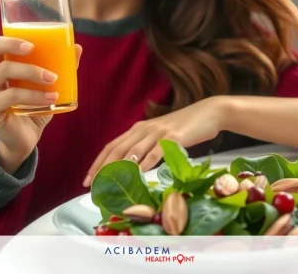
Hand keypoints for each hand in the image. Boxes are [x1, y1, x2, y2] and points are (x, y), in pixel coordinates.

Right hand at [0, 36, 81, 172]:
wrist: (25, 139)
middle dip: (17, 49)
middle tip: (38, 52)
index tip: (33, 44)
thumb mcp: (47, 86)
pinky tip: (51, 99)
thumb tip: (77, 48)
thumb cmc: (34, 108)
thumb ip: (60, 67)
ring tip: (54, 81)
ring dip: (33, 74)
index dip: (10, 39)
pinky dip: (33, 96)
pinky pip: (10, 97)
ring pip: (5, 73)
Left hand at [83, 96, 226, 185]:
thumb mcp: (160, 136)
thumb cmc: (185, 127)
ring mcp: (159, 132)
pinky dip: (146, 162)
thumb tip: (133, 168)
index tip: (88, 179)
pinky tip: (139, 174)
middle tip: (92, 185)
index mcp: (139, 128)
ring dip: (120, 167)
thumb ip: (147, 148)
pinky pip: (157, 151)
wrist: (209, 113)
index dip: (98, 162)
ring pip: (134, 150)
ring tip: (109, 183)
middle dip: (103, 168)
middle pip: (118, 149)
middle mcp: (145, 128)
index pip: (112, 145)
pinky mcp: (174, 136)